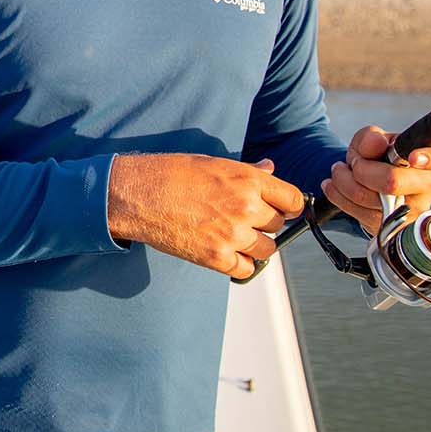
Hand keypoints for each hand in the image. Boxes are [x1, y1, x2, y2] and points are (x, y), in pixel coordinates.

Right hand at [108, 153, 305, 279]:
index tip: (283, 208)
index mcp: (248, 181)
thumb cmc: (170, 174)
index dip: (289, 205)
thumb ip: (247, 171)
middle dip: (266, 222)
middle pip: (279, 224)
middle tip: (247, 219)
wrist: (138, 194)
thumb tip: (269, 169)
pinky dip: (241, 263)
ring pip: (267, 249)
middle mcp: (246, 208)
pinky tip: (228, 252)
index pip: (292, 199)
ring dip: (256, 244)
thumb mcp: (213, 163)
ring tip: (236, 235)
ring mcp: (233, 235)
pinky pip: (246, 268)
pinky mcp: (216, 258)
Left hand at [321, 124, 430, 233]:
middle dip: (361, 169)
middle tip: (354, 162)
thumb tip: (375, 142)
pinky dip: (339, 195)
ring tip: (340, 171)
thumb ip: (372, 137)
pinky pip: (358, 212)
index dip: (428, 157)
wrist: (369, 185)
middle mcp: (428, 186)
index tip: (411, 157)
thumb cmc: (378, 158)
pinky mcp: (393, 227)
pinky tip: (335, 186)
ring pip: (369, 197)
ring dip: (344, 180)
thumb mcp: (373, 140)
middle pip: (393, 181)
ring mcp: (413, 210)